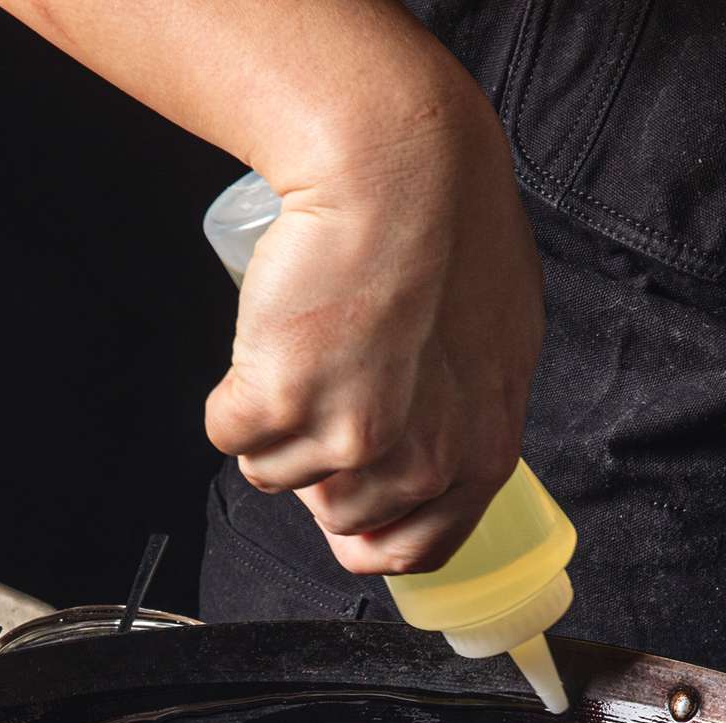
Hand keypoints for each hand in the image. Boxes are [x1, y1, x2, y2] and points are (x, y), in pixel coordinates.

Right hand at [204, 42, 542, 574]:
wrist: (400, 170)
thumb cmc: (456, 231)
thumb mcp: (495, 345)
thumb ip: (465, 415)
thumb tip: (428, 449)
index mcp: (480, 454)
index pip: (417, 550)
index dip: (371, 531)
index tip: (347, 506)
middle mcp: (419, 462)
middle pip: (337, 515)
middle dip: (321, 462)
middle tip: (329, 385)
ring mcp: (348, 439)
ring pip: (276, 475)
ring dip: (274, 422)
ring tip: (305, 345)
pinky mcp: (279, 403)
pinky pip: (229, 434)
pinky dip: (232, 395)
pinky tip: (268, 337)